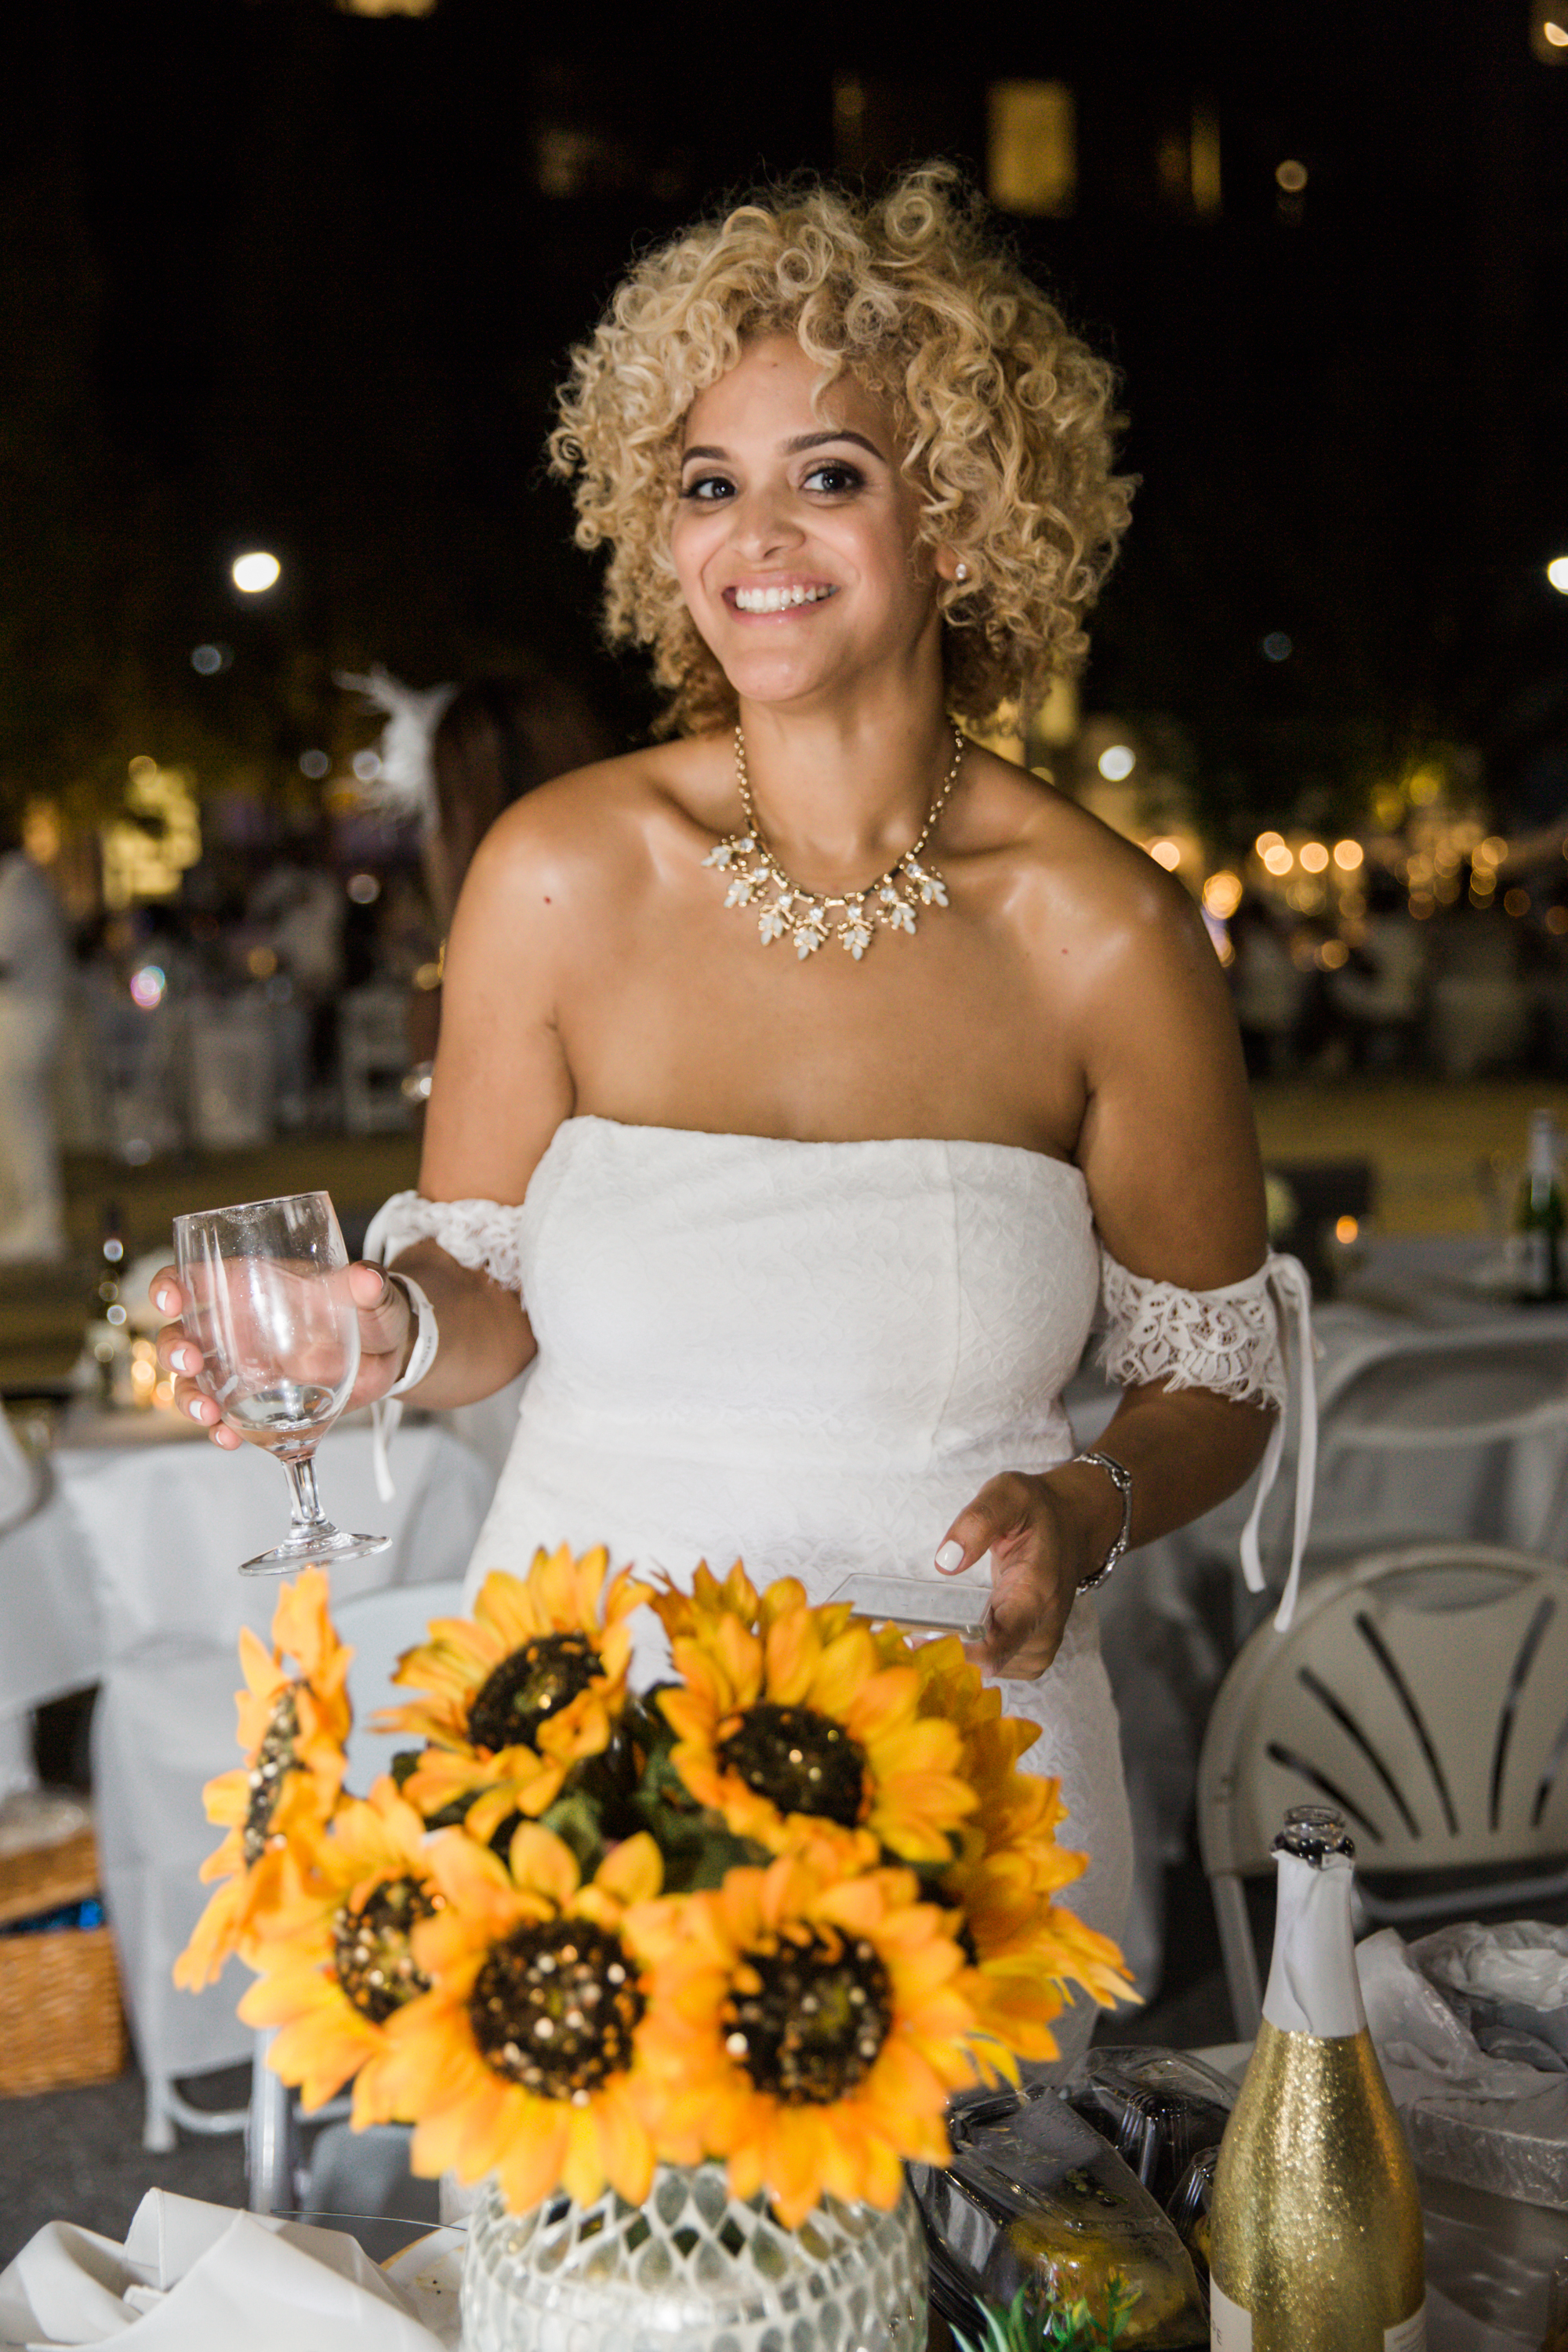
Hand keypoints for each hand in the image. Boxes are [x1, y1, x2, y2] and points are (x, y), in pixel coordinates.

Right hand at [152, 1261, 413, 1446]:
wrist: (389, 1356)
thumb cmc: (369, 1310)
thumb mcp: (371, 1295)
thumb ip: (368, 1288)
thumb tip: (369, 1280)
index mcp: (254, 1286)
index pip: (197, 1276)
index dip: (171, 1285)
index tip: (171, 1299)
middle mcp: (237, 1326)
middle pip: (181, 1334)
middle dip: (175, 1349)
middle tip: (192, 1363)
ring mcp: (242, 1368)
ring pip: (193, 1382)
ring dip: (189, 1398)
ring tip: (209, 1414)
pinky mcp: (258, 1402)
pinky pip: (225, 1418)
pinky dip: (220, 1430)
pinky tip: (230, 1438)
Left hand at [934, 1468, 1112, 1678]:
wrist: (1074, 1525)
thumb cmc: (1037, 1511)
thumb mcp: (1008, 1494)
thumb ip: (978, 1521)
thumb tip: (946, 1562)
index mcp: (1036, 1592)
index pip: (999, 1645)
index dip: (957, 1652)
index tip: (920, 1641)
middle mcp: (1043, 1626)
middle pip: (989, 1664)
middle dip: (949, 1653)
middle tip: (908, 1635)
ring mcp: (1041, 1643)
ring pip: (991, 1671)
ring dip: (959, 1656)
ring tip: (929, 1630)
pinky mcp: (1035, 1650)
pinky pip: (999, 1668)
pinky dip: (974, 1658)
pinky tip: (956, 1634)